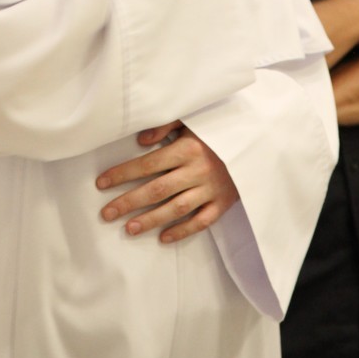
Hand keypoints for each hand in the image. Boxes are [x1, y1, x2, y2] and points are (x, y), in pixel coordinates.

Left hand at [96, 124, 238, 242]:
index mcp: (188, 148)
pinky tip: (164, 238)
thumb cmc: (218, 129)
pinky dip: (183, 231)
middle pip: (157, 190)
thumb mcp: (192, 119)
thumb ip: (165, 126)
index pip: (148, 164)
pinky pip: (201, 221)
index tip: (102, 183)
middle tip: (106, 213)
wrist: (257, 141)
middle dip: (129, 202)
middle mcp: (197, 170)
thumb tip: (140, 141)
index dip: (123, 174)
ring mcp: (211, 189)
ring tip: (129, 229)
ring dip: (151, 220)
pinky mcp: (223, 203)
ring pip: (176, 209)